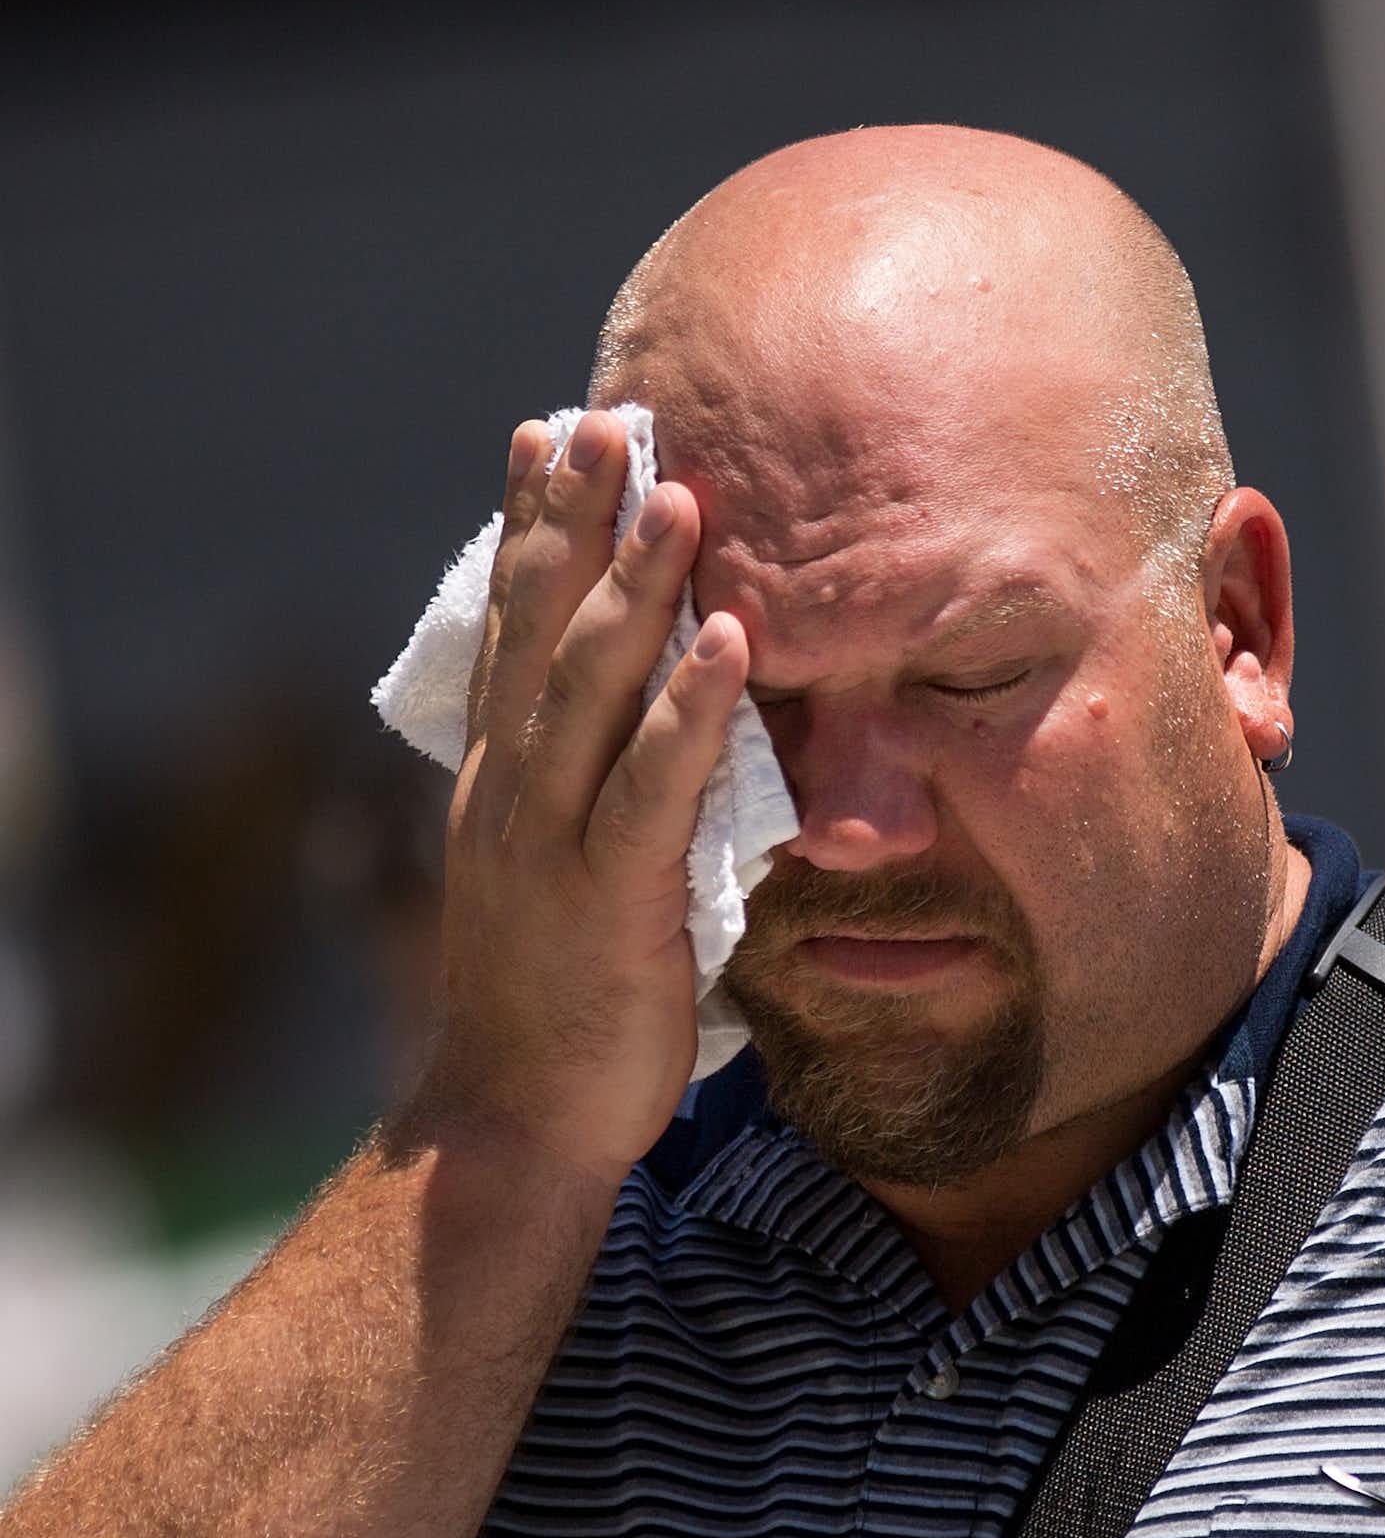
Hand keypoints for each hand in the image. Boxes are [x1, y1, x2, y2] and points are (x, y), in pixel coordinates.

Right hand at [406, 410, 747, 1186]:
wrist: (511, 1121)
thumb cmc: (557, 1000)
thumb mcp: (569, 874)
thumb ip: (603, 795)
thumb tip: (665, 727)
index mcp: (501, 778)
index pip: (509, 626)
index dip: (530, 525)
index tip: (552, 432)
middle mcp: (508, 790)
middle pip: (538, 627)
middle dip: (576, 517)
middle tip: (613, 416)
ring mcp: (547, 841)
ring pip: (589, 687)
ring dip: (637, 587)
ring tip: (686, 496)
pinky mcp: (604, 899)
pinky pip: (651, 786)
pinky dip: (692, 708)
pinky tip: (730, 640)